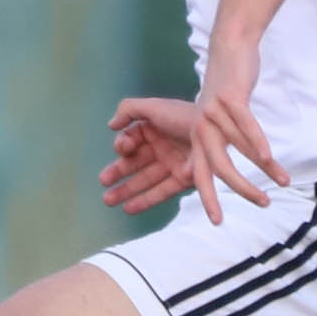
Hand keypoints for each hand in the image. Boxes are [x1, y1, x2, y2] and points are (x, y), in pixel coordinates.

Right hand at [100, 97, 198, 214]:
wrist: (214, 130)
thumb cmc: (183, 116)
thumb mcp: (152, 107)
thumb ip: (128, 110)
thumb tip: (111, 125)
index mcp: (153, 131)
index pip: (131, 142)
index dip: (123, 146)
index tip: (124, 148)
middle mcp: (161, 148)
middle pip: (134, 163)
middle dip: (117, 173)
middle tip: (103, 182)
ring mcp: (172, 164)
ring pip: (144, 180)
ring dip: (126, 191)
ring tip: (108, 200)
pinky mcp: (184, 180)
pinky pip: (161, 192)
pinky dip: (145, 201)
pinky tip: (129, 209)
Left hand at [187, 35, 289, 222]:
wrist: (229, 49)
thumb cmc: (228, 87)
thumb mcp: (221, 116)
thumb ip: (227, 139)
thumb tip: (241, 160)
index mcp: (199, 136)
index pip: (199, 173)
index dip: (208, 197)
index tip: (218, 222)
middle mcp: (201, 127)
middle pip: (215, 167)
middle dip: (237, 189)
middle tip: (261, 205)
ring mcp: (213, 112)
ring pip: (237, 148)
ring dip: (262, 168)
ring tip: (282, 182)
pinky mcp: (230, 98)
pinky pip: (245, 124)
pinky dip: (256, 142)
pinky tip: (268, 158)